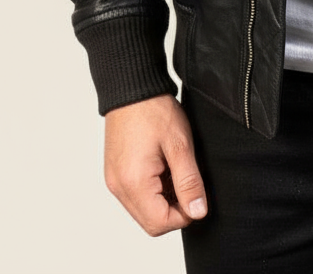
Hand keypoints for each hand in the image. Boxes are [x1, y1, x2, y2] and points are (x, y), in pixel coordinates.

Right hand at [103, 93, 208, 236]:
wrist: (132, 87)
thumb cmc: (155, 111)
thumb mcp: (180, 145)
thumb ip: (189, 182)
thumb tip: (198, 212)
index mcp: (133, 183)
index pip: (159, 224)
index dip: (184, 215)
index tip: (197, 194)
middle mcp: (118, 187)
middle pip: (150, 222)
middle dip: (174, 209)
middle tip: (188, 181)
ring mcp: (114, 180)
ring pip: (143, 210)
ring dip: (164, 199)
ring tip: (176, 169)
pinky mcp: (115, 173)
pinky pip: (136, 195)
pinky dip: (153, 190)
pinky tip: (165, 166)